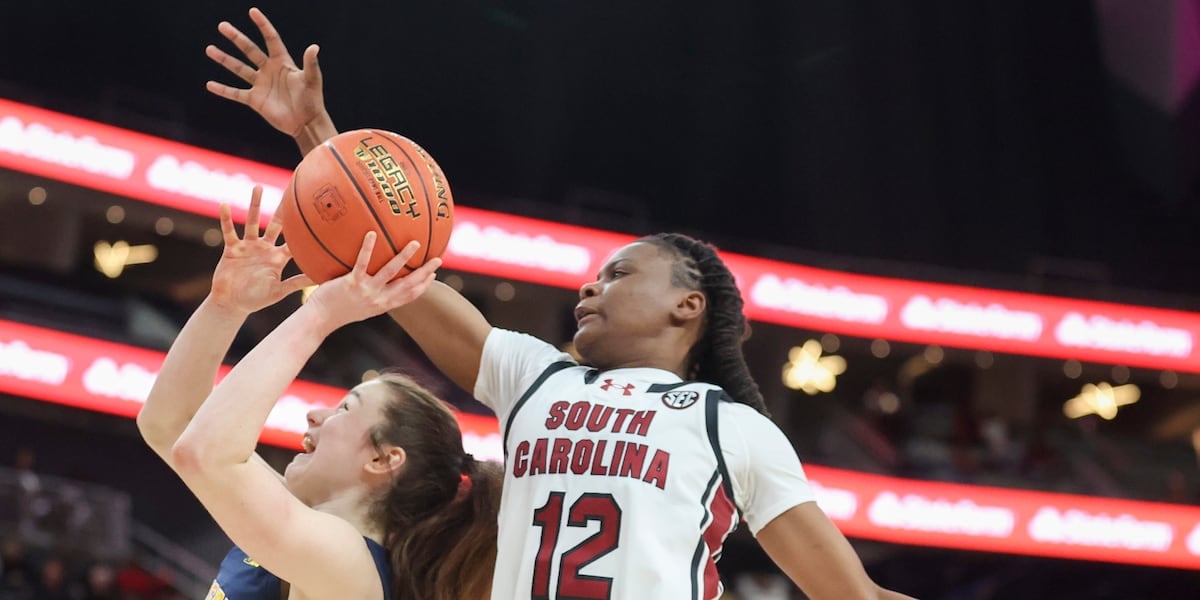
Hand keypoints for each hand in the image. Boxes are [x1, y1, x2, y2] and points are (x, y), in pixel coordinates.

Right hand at [205, 7, 326, 137]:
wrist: (306, 123)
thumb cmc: (312, 100)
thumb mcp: (312, 80)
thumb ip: (311, 64)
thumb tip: (314, 47)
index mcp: (282, 62)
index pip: (271, 39)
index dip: (262, 25)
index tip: (252, 11)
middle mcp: (269, 70)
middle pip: (249, 50)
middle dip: (236, 38)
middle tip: (222, 26)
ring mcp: (260, 84)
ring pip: (239, 68)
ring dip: (224, 59)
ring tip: (209, 49)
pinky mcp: (255, 100)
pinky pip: (236, 93)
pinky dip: (223, 90)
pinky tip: (210, 84)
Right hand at [209, 187, 312, 314]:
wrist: (232, 303)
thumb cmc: (257, 299)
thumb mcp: (279, 291)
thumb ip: (297, 283)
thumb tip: (321, 280)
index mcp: (278, 258)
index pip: (294, 241)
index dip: (303, 230)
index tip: (314, 214)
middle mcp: (265, 248)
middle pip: (275, 225)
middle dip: (282, 210)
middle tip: (290, 191)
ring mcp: (248, 246)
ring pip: (252, 222)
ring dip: (255, 206)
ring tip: (258, 188)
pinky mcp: (232, 248)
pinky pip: (229, 231)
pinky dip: (226, 219)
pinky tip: (224, 204)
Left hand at [303, 233, 441, 332]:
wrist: (319, 319)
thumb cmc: (336, 311)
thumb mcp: (358, 307)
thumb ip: (369, 295)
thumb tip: (372, 282)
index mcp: (382, 305)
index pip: (409, 296)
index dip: (423, 286)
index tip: (433, 276)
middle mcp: (378, 299)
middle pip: (408, 285)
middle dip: (425, 272)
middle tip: (438, 259)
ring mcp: (366, 291)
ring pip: (391, 272)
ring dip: (404, 257)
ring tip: (415, 243)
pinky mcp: (352, 284)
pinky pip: (362, 263)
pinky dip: (368, 249)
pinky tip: (372, 234)